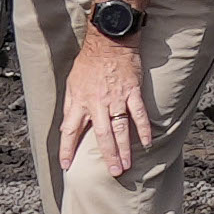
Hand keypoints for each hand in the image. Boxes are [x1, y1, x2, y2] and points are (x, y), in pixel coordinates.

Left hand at [58, 37, 153, 183]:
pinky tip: (147, 142)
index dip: (68, 149)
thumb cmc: (88, 62)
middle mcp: (97, 103)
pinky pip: (138, 113)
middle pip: (102, 135)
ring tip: (126, 165)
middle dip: (107, 155)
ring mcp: (116, 98)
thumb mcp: (71, 83)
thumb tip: (66, 128)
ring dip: (124, 148)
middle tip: (113, 172)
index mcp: (80, 101)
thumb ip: (70, 107)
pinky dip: (143, 128)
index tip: (67, 165)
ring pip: (120, 128)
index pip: (70, 131)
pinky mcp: (132, 91)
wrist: (108, 41)